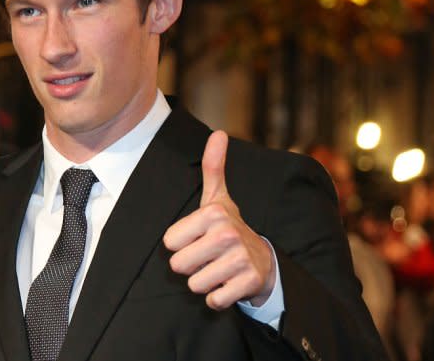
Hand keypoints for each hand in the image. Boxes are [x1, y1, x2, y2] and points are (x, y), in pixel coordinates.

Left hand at [163, 131, 274, 309]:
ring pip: (194, 285)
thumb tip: (219, 133)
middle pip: (178, 265)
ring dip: (204, 283)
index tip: (199, 238)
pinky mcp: (248, 284)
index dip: (181, 244)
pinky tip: (229, 284)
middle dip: (190, 266)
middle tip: (208, 257)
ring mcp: (240, 260)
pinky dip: (218, 298)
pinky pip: (214, 301)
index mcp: (213, 213)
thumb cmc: (230, 228)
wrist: (264, 261)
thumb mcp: (218, 198)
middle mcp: (227, 234)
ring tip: (219, 269)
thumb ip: (213, 167)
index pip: (168, 243)